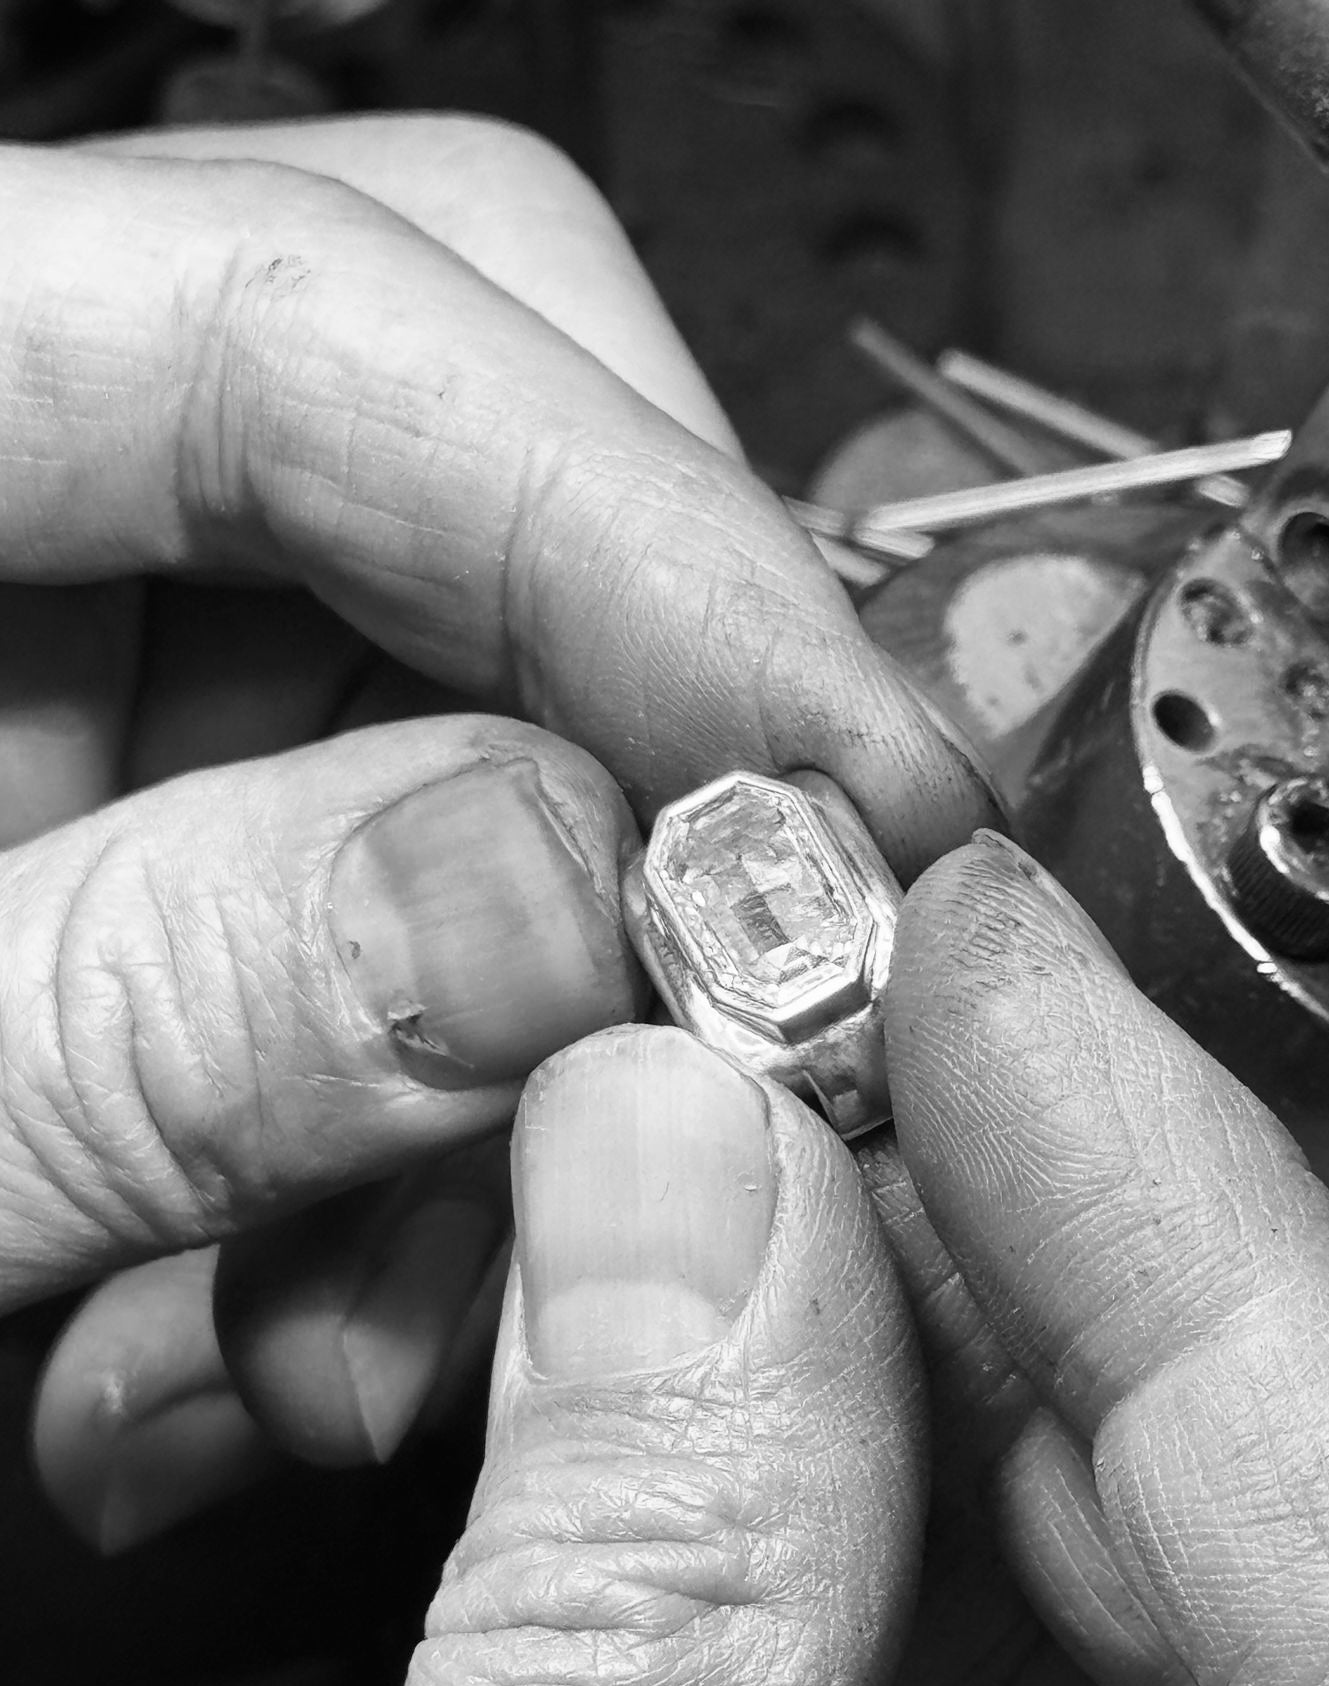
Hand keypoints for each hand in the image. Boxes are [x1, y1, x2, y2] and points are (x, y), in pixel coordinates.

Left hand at [0, 113, 994, 1545]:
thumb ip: (131, 1009)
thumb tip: (577, 909)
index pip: (315, 307)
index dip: (645, 546)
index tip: (862, 807)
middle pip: (446, 479)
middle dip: (608, 808)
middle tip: (681, 1076)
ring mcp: (48, 652)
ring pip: (447, 743)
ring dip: (481, 1073)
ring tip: (345, 1350)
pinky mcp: (110, 820)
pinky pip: (365, 905)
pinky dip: (382, 1144)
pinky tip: (270, 1338)